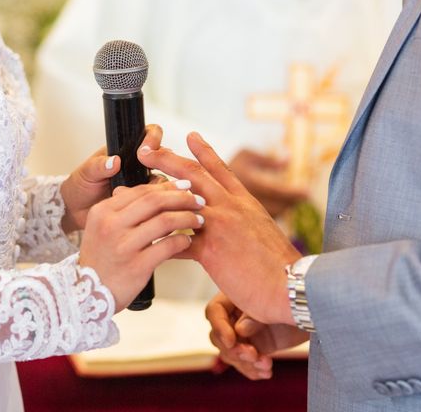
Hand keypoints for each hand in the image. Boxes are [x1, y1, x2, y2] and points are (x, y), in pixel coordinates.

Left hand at [60, 124, 162, 232]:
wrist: (77, 211)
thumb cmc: (81, 186)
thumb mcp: (86, 173)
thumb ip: (99, 165)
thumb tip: (114, 161)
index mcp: (126, 151)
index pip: (148, 135)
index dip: (152, 138)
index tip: (147, 148)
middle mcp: (139, 165)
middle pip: (163, 157)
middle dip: (163, 162)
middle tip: (151, 170)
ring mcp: (143, 183)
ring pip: (163, 180)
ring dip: (159, 185)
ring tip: (146, 191)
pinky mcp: (144, 202)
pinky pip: (158, 200)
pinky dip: (156, 201)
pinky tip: (148, 206)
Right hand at [79, 179, 205, 311]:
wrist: (86, 296)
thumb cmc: (102, 259)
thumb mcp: (103, 227)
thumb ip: (125, 208)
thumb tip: (159, 187)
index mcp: (103, 211)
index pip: (141, 191)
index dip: (167, 186)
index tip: (185, 186)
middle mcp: (111, 225)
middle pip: (154, 201)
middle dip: (182, 198)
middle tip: (198, 200)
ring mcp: (123, 246)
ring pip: (164, 221)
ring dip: (187, 218)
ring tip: (198, 220)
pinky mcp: (136, 266)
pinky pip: (168, 247)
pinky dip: (183, 241)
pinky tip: (188, 240)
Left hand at [139, 132, 301, 323]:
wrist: (289, 284)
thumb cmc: (278, 264)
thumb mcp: (262, 231)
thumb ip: (244, 221)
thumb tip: (234, 222)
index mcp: (244, 201)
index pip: (221, 169)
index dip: (204, 151)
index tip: (189, 135)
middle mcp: (231, 206)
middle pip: (194, 175)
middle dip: (167, 159)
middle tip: (146, 149)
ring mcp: (219, 225)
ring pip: (180, 200)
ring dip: (152, 193)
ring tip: (132, 189)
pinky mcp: (210, 249)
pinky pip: (177, 241)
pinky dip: (160, 239)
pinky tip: (145, 237)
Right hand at [206, 293, 308, 379]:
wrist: (312, 310)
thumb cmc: (292, 299)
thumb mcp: (271, 305)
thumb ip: (253, 316)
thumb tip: (239, 330)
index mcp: (234, 297)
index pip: (214, 312)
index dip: (220, 327)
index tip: (232, 341)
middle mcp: (235, 316)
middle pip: (218, 337)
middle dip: (234, 350)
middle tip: (253, 355)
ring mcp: (244, 334)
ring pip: (230, 354)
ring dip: (246, 363)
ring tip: (266, 365)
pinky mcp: (255, 348)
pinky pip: (244, 364)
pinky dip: (253, 370)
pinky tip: (266, 373)